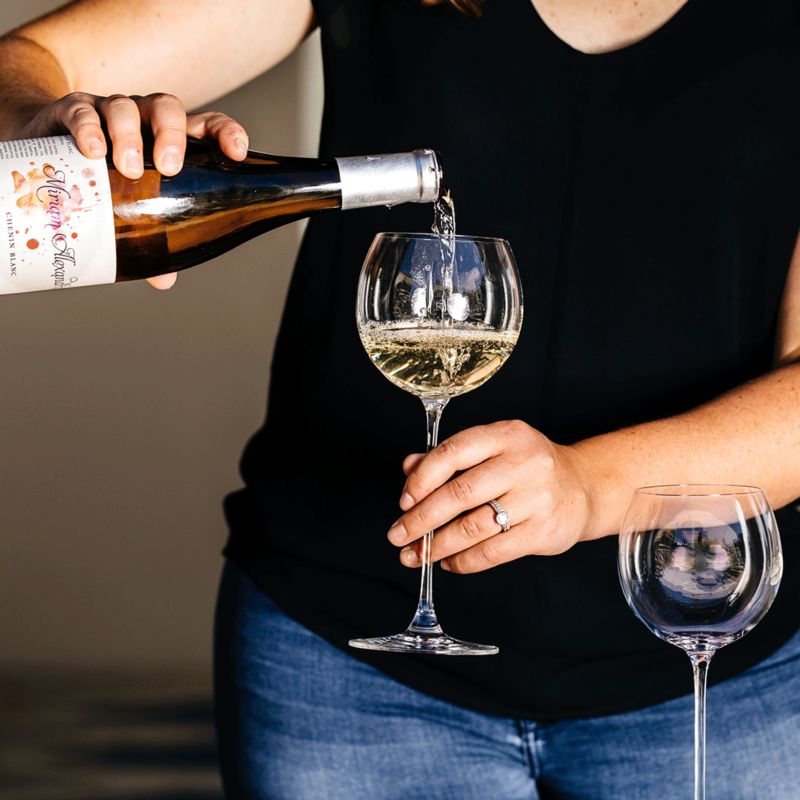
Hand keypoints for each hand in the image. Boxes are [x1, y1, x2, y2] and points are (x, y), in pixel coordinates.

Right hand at [16, 92, 249, 289]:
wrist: (46, 155)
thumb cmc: (105, 182)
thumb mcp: (132, 209)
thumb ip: (152, 240)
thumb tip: (164, 280)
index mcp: (168, 139)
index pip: (205, 125)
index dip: (226, 132)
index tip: (237, 153)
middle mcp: (144, 119)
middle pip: (166, 108)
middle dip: (171, 135)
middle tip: (169, 168)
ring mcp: (108, 111)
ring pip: (125, 108)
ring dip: (128, 135)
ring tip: (128, 169)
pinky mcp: (71, 111)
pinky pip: (82, 112)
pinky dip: (87, 128)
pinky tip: (92, 151)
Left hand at [388, 420, 595, 572]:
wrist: (584, 488)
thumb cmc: (528, 467)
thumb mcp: (493, 449)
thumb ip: (450, 457)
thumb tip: (408, 466)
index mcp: (505, 435)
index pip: (453, 452)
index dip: (421, 479)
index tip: (403, 501)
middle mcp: (523, 463)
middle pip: (459, 494)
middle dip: (421, 519)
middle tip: (398, 535)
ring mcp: (536, 498)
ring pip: (473, 527)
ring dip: (437, 545)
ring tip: (417, 554)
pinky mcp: (543, 531)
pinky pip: (493, 551)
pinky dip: (464, 561)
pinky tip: (449, 562)